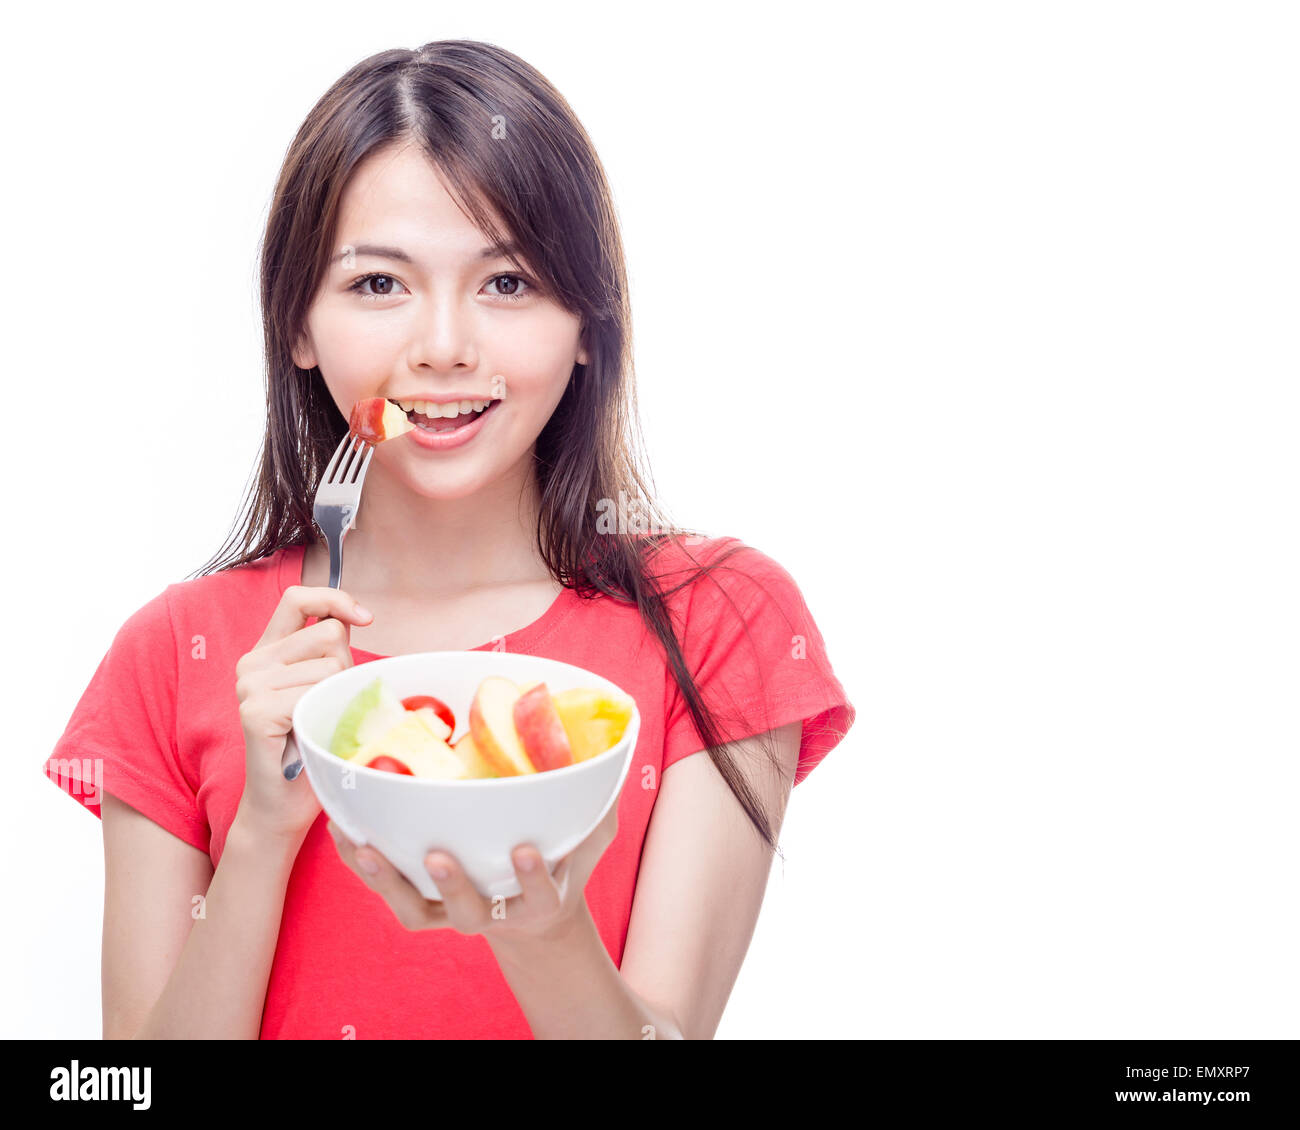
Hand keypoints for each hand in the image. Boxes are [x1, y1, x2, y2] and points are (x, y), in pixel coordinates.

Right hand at [235, 583, 373, 841]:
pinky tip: (309, 735)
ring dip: (338, 697)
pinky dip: (324, 715)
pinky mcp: (254, 712)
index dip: (335, 598)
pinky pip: (314, 695)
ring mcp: (249, 687)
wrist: (284, 804)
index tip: (365, 617)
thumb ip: (329, 650)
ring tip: (318, 724)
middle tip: (328, 705)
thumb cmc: (311, 745)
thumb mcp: (322, 686)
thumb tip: (357, 615)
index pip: (298, 597)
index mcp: (267, 650)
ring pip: (329, 666)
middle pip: (328, 633)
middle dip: (345, 666)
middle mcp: (252, 663)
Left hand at [327, 801, 618, 943]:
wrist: (532, 917)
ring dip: (388, 881)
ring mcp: (453, 913)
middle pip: (470, 912)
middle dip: (455, 888)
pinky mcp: (423, 905)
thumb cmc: (563, 860)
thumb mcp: (592, 835)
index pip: (542, 893)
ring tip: (364, 844)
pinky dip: (361, 865)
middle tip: (440, 855)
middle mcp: (495, 912)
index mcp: (541, 897)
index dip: (533, 876)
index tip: (525, 849)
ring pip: (417, 910)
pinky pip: (388, 891)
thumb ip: (603, 799)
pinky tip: (343, 828)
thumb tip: (621, 741)